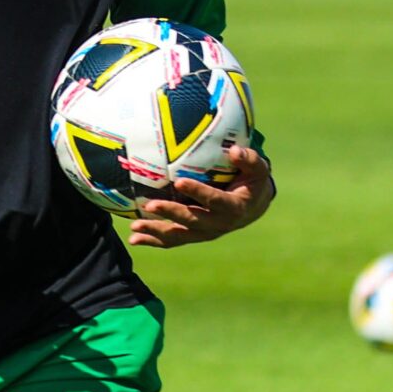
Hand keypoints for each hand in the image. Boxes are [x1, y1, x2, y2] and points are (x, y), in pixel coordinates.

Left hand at [129, 144, 273, 248]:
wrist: (253, 208)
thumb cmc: (252, 182)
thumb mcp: (258, 169)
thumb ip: (249, 159)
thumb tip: (234, 151)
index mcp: (234, 207)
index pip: (214, 200)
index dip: (198, 192)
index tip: (180, 181)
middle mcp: (219, 224)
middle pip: (192, 219)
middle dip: (171, 213)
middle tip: (150, 205)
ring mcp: (205, 233)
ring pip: (179, 234)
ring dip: (156, 231)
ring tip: (135, 226)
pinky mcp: (194, 236)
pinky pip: (173, 241)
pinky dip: (153, 240)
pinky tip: (134, 238)